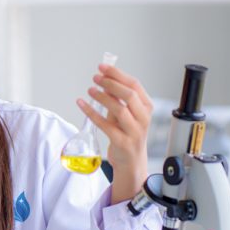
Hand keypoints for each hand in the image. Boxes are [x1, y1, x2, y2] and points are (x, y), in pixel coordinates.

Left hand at [77, 64, 152, 203]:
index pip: (134, 85)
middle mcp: (144, 119)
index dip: (117, 74)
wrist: (131, 162)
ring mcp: (134, 132)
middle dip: (110, 83)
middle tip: (95, 78)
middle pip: (129, 95)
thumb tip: (104, 79)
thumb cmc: (127, 134)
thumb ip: (117, 98)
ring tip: (90, 90)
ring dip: (102, 97)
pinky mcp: (122, 142)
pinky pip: (105, 125)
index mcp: (147, 107)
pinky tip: (82, 104)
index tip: (102, 67)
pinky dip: (92, 113)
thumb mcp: (125, 114)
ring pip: (119, 109)